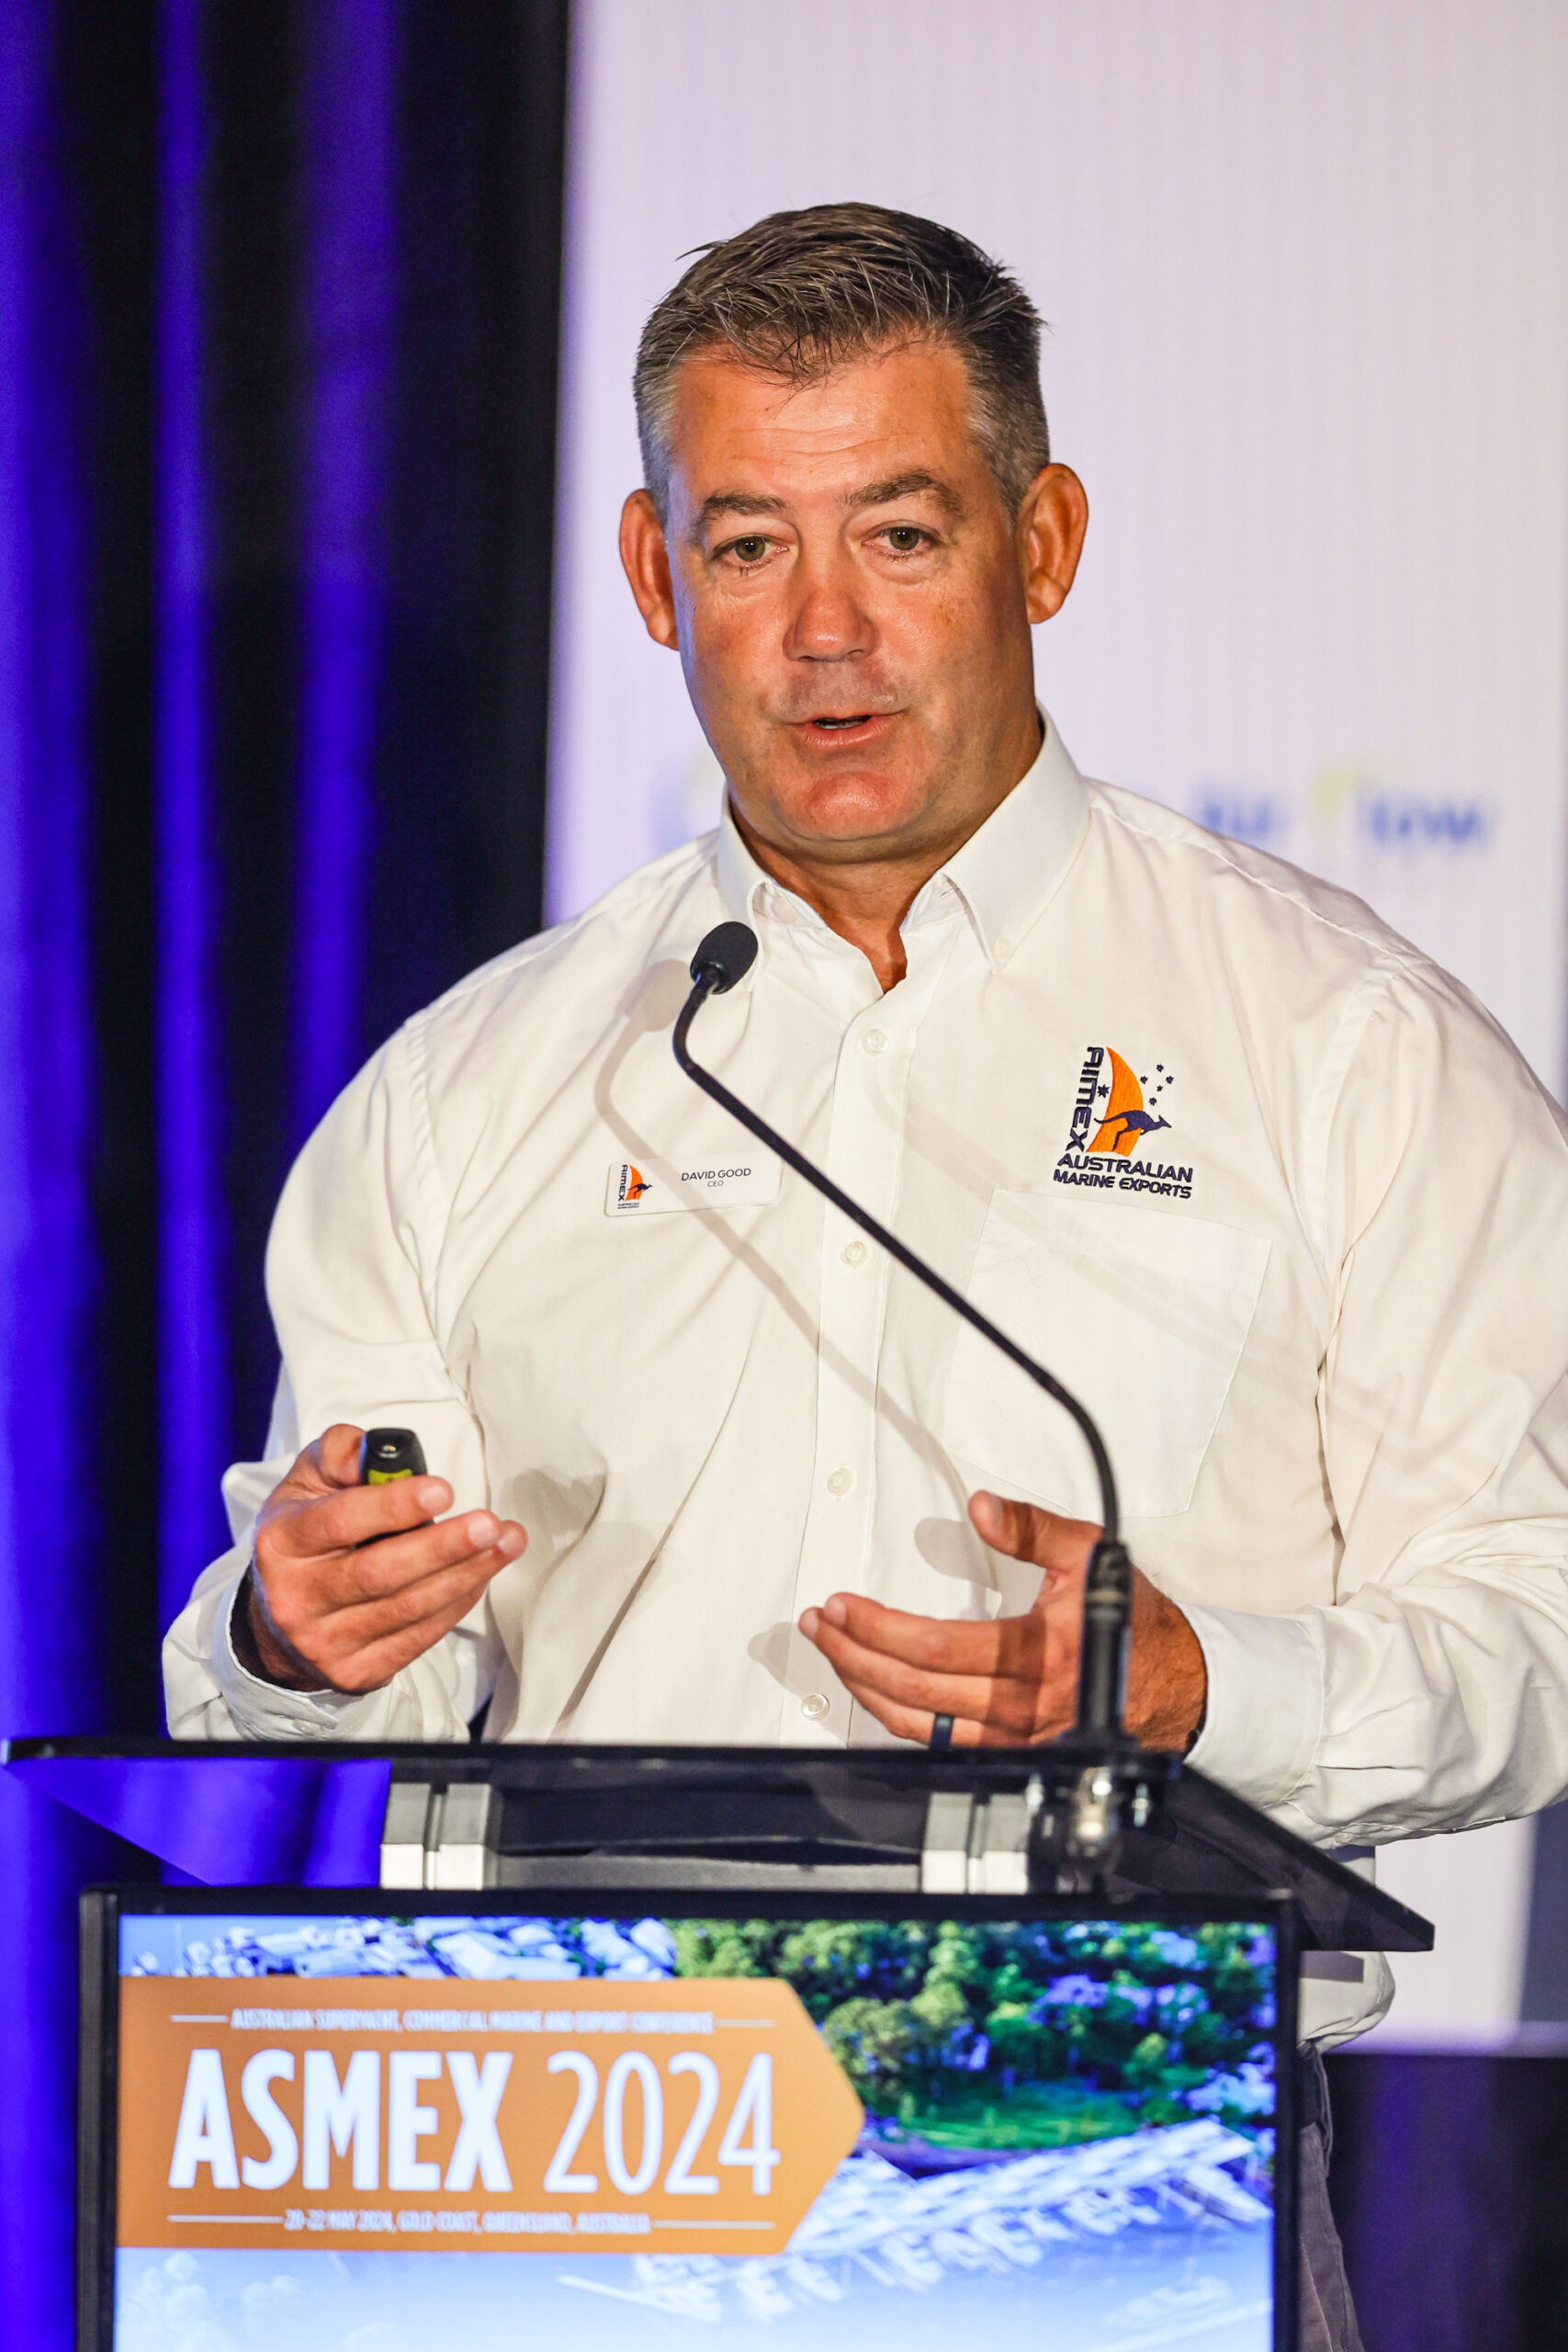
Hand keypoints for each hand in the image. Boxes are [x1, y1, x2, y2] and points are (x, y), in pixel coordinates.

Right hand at [240, 1424, 525, 1694]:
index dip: (394, 1507)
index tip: (443, 1491)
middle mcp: (299, 1598)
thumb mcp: (307, 1483)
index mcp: (283, 1542)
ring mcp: (326, 1642)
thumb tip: (384, 1456)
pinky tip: (481, 1575)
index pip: (340, 1522)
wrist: (278, 1621)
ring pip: (407, 1609)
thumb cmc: (306, 1537)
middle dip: (442, 1547)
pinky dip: (456, 1604)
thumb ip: (340, 1455)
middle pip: (379, 1573)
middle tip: (489, 1524)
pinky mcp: (355, 1672)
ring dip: (465, 1574)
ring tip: (505, 1543)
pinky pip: (418, 1637)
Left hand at [798, 1491, 1205, 1749]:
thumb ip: (1034, 1529)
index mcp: (1040, 1653)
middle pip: (915, 1689)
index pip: (936, 1648)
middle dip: (854, 1655)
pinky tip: (876, 1694)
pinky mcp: (1012, 1755)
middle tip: (823, 1625)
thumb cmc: (1132, 1623)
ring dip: (866, 1689)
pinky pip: (940, 1744)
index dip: (878, 1628)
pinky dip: (899, 1720)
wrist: (1179, 1687)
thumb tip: (982, 1507)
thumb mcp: (1092, 1556)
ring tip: (836, 1654)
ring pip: (919, 1725)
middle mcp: (1024, 1705)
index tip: (842, 1605)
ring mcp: (1016, 1738)